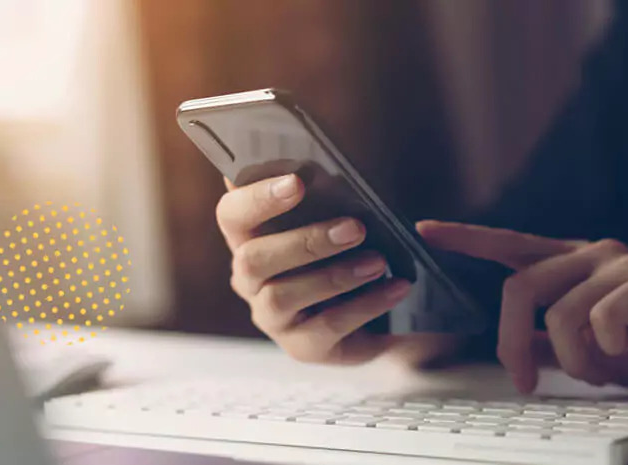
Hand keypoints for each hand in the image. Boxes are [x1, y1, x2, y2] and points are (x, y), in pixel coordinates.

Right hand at [216, 174, 421, 364]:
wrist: (379, 313)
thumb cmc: (347, 251)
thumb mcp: (337, 220)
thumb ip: (325, 197)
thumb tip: (331, 170)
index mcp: (249, 237)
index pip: (232, 214)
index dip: (257, 198)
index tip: (297, 182)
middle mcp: (249, 279)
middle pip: (253, 259)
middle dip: (305, 241)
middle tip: (355, 227)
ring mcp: (272, 317)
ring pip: (283, 296)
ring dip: (335, 275)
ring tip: (379, 261)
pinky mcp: (301, 346)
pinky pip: (327, 326)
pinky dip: (366, 304)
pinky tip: (395, 287)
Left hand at [419, 221, 627, 393]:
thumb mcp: (588, 350)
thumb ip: (549, 340)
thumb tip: (514, 344)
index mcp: (573, 265)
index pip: (511, 245)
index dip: (467, 238)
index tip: (425, 229)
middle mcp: (594, 254)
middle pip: (520, 289)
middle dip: (512, 343)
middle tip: (527, 382)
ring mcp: (625, 262)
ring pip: (561, 313)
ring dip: (575, 359)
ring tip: (603, 367)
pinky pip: (605, 317)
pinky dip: (610, 349)